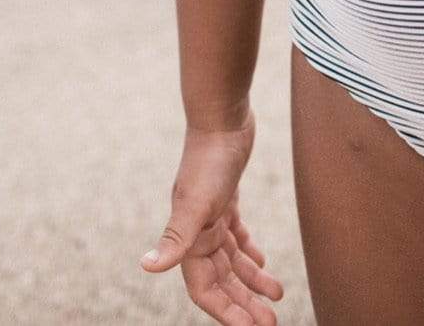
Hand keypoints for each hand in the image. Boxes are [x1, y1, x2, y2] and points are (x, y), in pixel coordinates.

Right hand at [140, 107, 283, 323]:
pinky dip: (249, 252)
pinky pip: (236, 235)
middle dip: (244, 303)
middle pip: (222, 280)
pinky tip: (263, 262)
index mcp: (190, 239)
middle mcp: (198, 231)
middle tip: (271, 321)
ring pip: (232, 260)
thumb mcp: (196, 202)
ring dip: (252, 281)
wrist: (222, 117)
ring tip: (277, 296)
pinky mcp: (227, 199)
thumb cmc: (209, 159)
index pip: (204, 289)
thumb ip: (175, 237)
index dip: (225, 311)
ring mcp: (212, 215)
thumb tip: (146, 267)